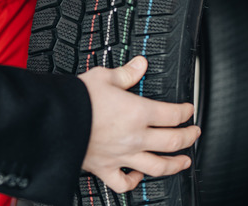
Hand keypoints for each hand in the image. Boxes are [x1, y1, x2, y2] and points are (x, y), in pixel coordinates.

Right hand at [78, 56, 200, 192]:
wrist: (53, 120)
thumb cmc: (76, 99)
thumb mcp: (103, 77)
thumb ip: (126, 73)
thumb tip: (140, 64)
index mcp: (138, 112)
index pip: (173, 114)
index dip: (185, 111)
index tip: (188, 109)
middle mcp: (134, 137)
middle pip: (173, 142)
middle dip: (189, 137)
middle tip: (195, 134)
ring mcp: (122, 156)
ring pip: (158, 166)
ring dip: (175, 165)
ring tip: (182, 162)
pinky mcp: (105, 168)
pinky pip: (125, 183)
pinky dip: (135, 181)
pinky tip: (138, 175)